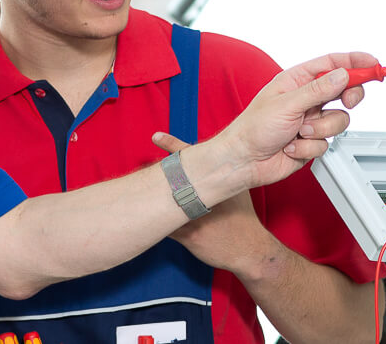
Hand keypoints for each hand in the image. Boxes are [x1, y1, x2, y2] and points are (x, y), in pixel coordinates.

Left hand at [152, 133, 278, 274]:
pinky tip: (144, 221)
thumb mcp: (239, 189)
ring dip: (150, 200)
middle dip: (154, 172)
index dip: (172, 144)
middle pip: (172, 180)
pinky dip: (155, 224)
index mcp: (216, 180)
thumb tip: (214, 160)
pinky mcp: (190, 235)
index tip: (156, 136)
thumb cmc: (243, 217)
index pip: (191, 157)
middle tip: (138, 166)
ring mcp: (196, 216)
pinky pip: (166, 228)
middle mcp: (205, 195)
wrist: (251, 248)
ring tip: (135, 193)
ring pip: (165, 205)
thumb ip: (224, 175)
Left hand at [215, 52, 375, 189]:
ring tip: (298, 132)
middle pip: (345, 90)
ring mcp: (311, 120)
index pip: (333, 64)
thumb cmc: (254, 128)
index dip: (356, 62)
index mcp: (298, 80)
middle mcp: (307, 98)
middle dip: (350, 97)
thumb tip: (343, 75)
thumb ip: (318, 90)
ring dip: (319, 129)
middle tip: (349, 101)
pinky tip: (291, 146)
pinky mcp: (312, 141)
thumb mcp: (287, 104)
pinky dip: (309, 147)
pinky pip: (326, 143)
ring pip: (339, 121)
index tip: (375, 64)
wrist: (245, 161)